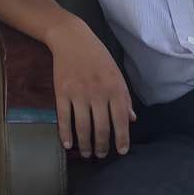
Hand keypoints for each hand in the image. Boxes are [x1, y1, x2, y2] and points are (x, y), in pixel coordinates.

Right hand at [44, 17, 135, 158]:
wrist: (72, 39)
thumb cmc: (97, 56)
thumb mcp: (116, 73)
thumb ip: (124, 97)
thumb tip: (132, 120)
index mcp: (114, 88)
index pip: (121, 120)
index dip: (122, 138)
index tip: (121, 151)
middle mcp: (98, 92)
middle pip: (101, 127)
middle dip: (102, 146)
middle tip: (101, 155)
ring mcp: (78, 93)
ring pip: (83, 126)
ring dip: (85, 144)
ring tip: (86, 153)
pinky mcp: (61, 92)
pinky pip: (64, 118)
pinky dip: (66, 133)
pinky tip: (68, 144)